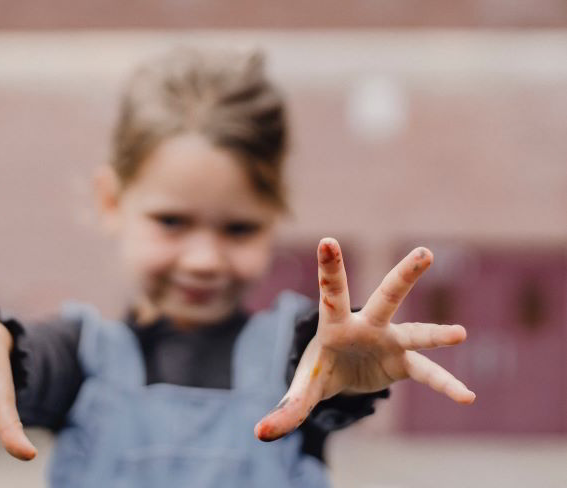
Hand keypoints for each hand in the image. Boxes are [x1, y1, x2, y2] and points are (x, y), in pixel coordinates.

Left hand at [255, 238, 474, 440]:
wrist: (342, 375)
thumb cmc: (320, 368)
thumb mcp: (302, 388)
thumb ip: (286, 408)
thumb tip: (261, 434)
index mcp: (334, 323)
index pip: (330, 292)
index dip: (329, 268)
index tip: (327, 241)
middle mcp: (367, 325)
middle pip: (387, 297)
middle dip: (404, 276)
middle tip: (424, 253)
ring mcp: (389, 341)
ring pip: (416, 333)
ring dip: (436, 334)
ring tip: (460, 334)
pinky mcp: (403, 362)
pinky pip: (427, 373)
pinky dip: (445, 386)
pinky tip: (466, 397)